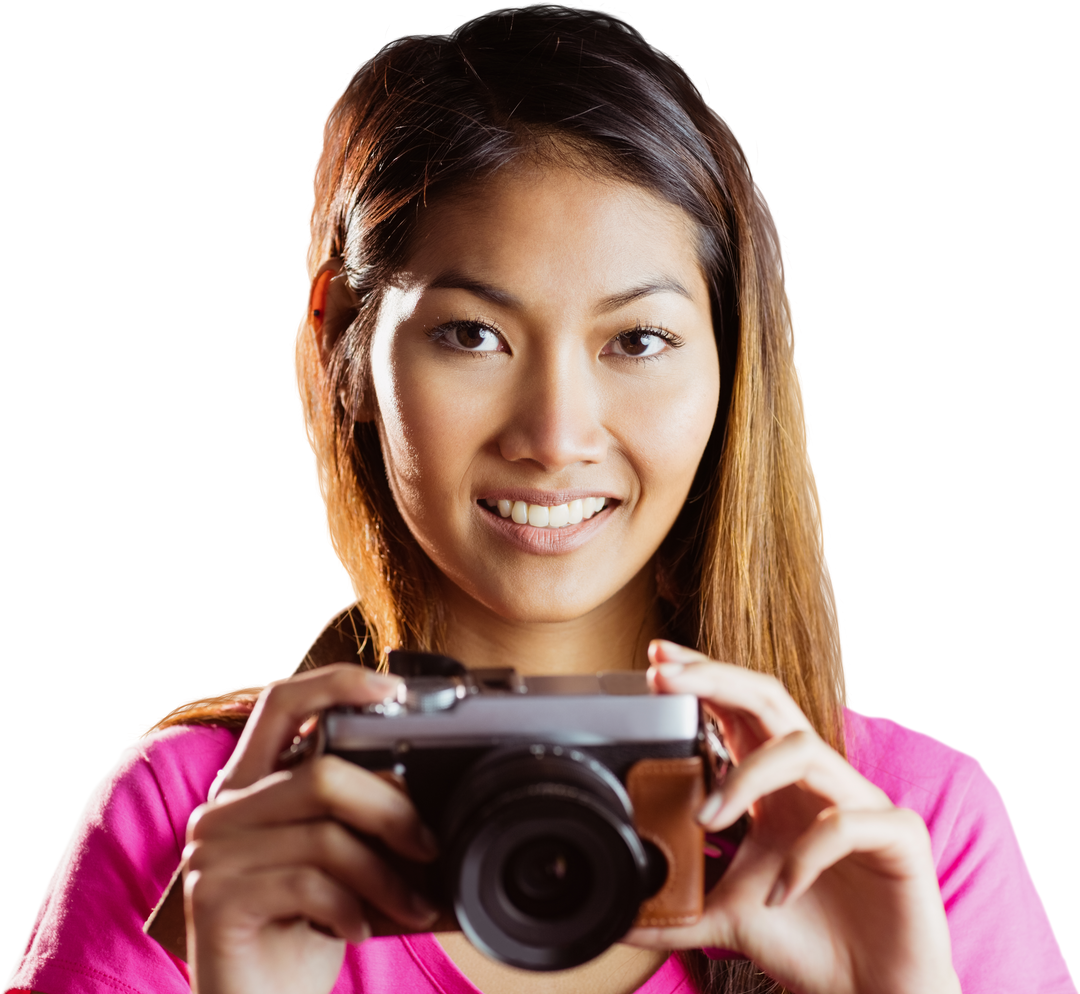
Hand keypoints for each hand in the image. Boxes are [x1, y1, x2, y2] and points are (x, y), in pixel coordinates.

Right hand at [182, 664, 440, 993]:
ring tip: (413, 905)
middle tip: (429, 846)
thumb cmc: (303, 932)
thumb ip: (362, 819)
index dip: (338, 682)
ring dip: (386, 875)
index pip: (283, 700)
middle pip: (322, 773)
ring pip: (325, 834)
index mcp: (251, 785)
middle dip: (392, 809)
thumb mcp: (339, 864)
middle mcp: (223, 809)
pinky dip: (353, 909)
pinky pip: (309, 885)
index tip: (393, 690)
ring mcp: (213, 853)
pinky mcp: (215, 899)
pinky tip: (359, 929)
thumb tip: (430, 799)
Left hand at [626, 641, 960, 993]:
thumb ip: (675, 906)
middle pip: (769, 699)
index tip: (655, 660)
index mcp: (778, 785)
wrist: (873, 992)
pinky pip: (846, 822)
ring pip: (803, 748)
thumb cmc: (807, 937)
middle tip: (664, 678)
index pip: (738, 710)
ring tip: (706, 820)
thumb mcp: (726, 916)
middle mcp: (816, 780)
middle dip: (715, 679)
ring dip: (746, 777)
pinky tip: (779, 894)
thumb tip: (618, 917)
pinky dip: (804, 856)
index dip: (701, 677)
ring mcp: (860, 801)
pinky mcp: (898, 837)